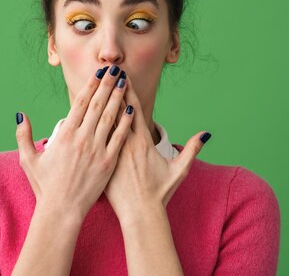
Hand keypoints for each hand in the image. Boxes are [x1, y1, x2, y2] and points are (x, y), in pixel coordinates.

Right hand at [15, 65, 133, 219]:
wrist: (61, 211)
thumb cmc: (45, 186)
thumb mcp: (28, 159)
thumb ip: (24, 135)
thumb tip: (20, 114)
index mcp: (64, 134)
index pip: (80, 103)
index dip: (91, 85)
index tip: (98, 72)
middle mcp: (81, 138)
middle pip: (98, 104)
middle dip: (107, 84)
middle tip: (115, 69)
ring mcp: (96, 150)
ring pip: (110, 117)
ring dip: (118, 97)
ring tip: (125, 82)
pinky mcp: (108, 162)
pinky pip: (119, 137)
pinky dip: (126, 122)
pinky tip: (132, 109)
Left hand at [104, 75, 209, 223]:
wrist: (140, 215)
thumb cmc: (160, 193)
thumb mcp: (179, 170)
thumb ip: (191, 150)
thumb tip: (205, 134)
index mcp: (142, 143)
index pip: (133, 111)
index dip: (128, 92)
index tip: (123, 76)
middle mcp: (125, 145)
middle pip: (115, 112)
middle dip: (111, 90)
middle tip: (106, 72)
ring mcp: (112, 154)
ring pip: (102, 124)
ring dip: (98, 104)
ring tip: (93, 87)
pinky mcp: (103, 163)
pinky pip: (95, 141)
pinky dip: (90, 127)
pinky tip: (83, 116)